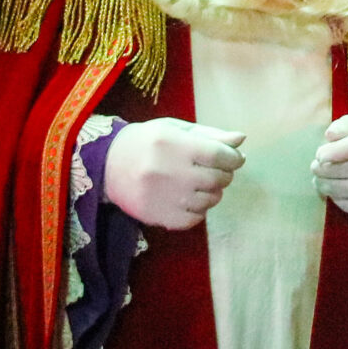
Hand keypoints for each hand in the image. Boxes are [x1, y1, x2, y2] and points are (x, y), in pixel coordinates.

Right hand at [105, 118, 245, 229]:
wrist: (106, 165)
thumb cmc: (146, 142)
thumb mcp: (175, 129)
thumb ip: (209, 134)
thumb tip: (241, 140)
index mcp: (174, 144)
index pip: (220, 155)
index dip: (233, 158)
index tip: (233, 159)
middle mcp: (170, 171)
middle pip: (218, 179)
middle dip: (224, 174)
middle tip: (215, 171)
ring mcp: (164, 197)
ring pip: (210, 200)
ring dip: (213, 192)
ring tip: (200, 184)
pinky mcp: (159, 216)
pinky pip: (195, 219)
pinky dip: (199, 210)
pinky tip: (189, 199)